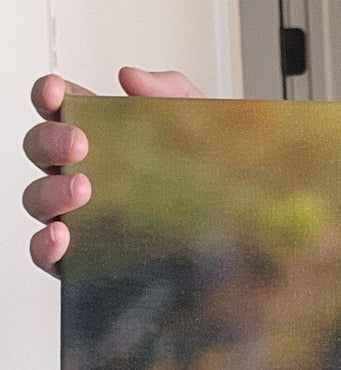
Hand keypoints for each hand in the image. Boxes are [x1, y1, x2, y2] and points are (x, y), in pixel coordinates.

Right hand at [22, 68, 203, 275]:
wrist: (245, 243)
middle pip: (39, 151)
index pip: (58, 108)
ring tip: (82, 189)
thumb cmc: (216, 185)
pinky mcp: (86, 262)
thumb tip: (129, 78)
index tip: (56, 91)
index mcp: (103, 139)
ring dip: (49, 191)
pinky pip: (47, 255)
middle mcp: (84, 176)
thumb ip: (171, 93)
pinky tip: (63, 235)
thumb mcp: (204, 129)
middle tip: (80, 144)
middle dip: (50, 141)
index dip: (48, 96)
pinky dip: (45, 245)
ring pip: (37, 200)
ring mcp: (81, 219)